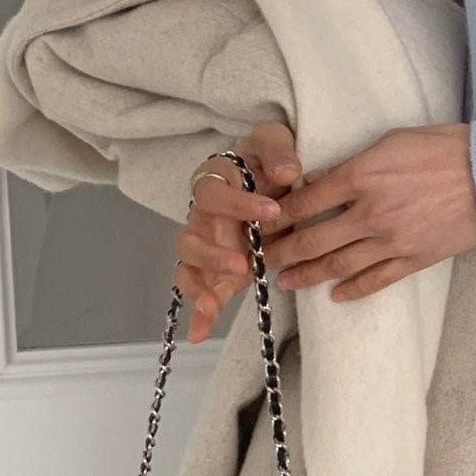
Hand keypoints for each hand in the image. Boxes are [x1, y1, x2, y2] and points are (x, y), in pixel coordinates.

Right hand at [174, 121, 302, 342]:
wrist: (269, 174)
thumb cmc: (267, 157)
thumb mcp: (275, 140)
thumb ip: (278, 150)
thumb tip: (288, 172)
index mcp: (214, 182)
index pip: (213, 193)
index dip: (238, 203)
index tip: (271, 210)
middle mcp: (203, 215)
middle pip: (190, 237)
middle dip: (212, 254)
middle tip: (242, 264)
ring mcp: (207, 244)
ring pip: (188, 267)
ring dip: (198, 287)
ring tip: (213, 304)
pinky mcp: (217, 267)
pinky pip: (202, 289)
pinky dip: (199, 313)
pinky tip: (198, 334)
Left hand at [261, 122, 475, 301]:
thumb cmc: (445, 148)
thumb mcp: (391, 141)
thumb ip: (351, 163)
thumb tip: (318, 180)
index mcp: (362, 177)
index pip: (306, 201)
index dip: (279, 214)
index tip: (262, 222)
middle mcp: (371, 212)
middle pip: (313, 239)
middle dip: (280, 252)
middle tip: (259, 260)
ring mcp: (393, 239)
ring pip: (339, 264)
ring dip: (308, 275)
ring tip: (285, 283)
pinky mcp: (415, 258)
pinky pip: (377, 279)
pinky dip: (354, 290)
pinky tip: (336, 296)